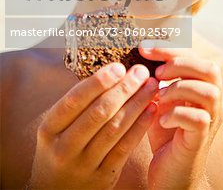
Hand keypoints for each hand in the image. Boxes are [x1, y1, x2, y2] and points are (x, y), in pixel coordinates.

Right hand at [29, 63, 157, 189]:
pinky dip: (140, 126)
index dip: (98, 82)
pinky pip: (125, 147)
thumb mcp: (57, 128)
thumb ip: (78, 105)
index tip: (119, 66)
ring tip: (151, 86)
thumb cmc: (61, 147)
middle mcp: (64, 147)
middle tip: (141, 72)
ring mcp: (84, 164)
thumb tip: (111, 72)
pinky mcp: (103, 177)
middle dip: (124, 89)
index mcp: (49, 129)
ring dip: (137, 104)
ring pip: (115, 129)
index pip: (74, 100)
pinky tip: (151, 109)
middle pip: (99, 113)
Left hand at [139, 44, 222, 189]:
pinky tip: (161, 119)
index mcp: (203, 87)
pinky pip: (199, 118)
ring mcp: (211, 121)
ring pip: (209, 92)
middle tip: (157, 72)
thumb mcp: (160, 99)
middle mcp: (213, 102)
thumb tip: (141, 52)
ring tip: (159, 96)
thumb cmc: (165, 132)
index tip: (144, 47)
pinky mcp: (202, 140)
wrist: (170, 173)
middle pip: (211, 69)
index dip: (171, 48)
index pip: (196, 57)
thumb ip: (157, 79)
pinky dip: (176, 113)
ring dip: (179, 88)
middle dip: (180, 64)